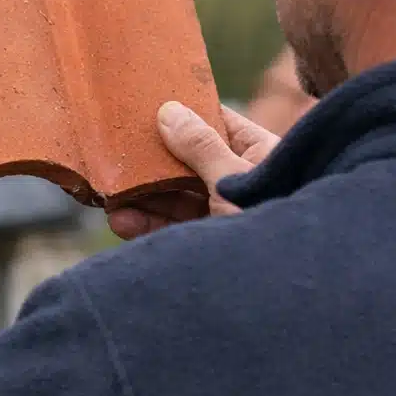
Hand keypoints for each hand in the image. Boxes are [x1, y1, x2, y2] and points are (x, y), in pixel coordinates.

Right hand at [106, 102, 279, 240]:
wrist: (286, 291)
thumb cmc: (273, 222)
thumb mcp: (234, 179)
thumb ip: (201, 148)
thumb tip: (169, 111)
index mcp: (258, 155)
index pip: (216, 124)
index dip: (183, 113)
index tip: (146, 104)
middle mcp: (239, 181)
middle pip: (188, 162)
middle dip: (152, 161)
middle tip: (114, 155)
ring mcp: (222, 214)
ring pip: (176, 198)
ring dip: (143, 196)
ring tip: (109, 195)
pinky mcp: (207, 243)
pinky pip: (174, 228)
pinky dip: (146, 224)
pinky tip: (121, 220)